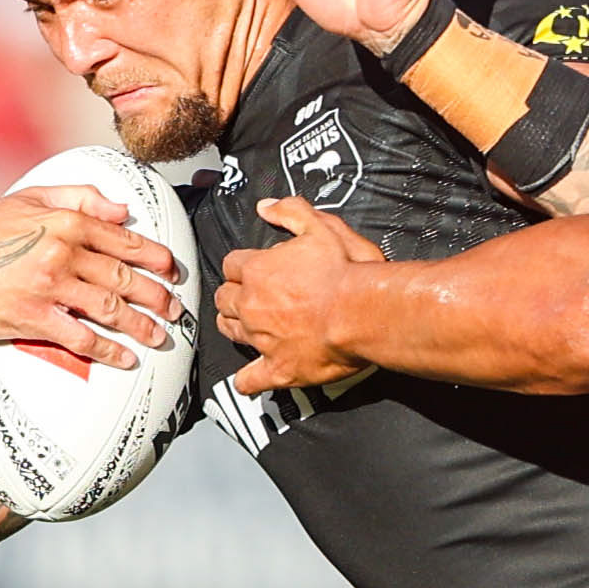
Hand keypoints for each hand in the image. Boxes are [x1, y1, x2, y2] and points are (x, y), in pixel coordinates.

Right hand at [0, 184, 182, 370]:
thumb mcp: (30, 198)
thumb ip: (80, 197)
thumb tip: (122, 210)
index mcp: (66, 221)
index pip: (124, 240)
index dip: (156, 258)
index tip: (173, 271)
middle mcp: (62, 251)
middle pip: (124, 276)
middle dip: (157, 295)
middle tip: (175, 309)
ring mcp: (49, 286)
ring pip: (110, 308)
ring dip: (141, 325)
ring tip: (159, 336)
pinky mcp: (34, 317)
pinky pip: (81, 337)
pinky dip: (108, 350)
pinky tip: (126, 358)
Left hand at [215, 197, 384, 393]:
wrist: (363, 313)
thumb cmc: (347, 274)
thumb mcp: (322, 227)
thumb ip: (292, 213)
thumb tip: (269, 207)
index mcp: (259, 271)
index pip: (231, 264)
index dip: (241, 266)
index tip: (249, 268)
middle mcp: (253, 305)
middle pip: (225, 298)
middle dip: (233, 295)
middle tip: (247, 295)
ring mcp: (261, 339)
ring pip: (230, 331)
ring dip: (234, 325)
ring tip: (245, 325)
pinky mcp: (278, 368)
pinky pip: (249, 380)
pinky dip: (247, 380)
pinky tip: (249, 379)